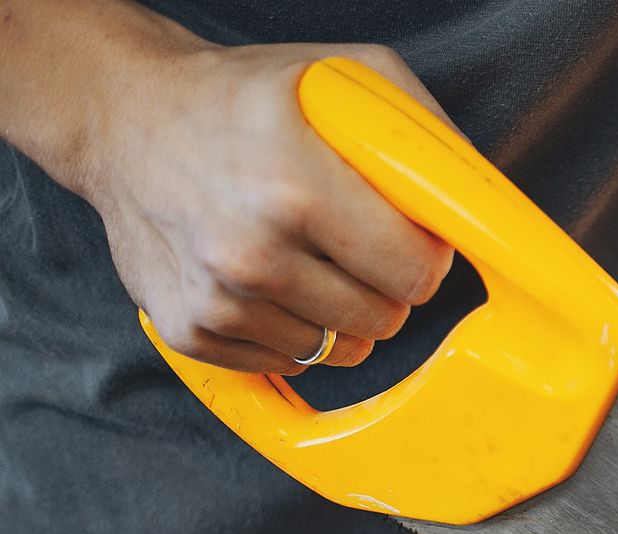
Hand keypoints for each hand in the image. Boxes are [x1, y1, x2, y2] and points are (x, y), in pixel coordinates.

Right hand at [76, 32, 452, 372]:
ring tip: (303, 251)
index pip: (416, 272)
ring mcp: (215, 297)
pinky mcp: (190, 331)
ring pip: (341, 349)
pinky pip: (288, 362)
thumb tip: (484, 210)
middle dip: (385, 283)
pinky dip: (292, 329)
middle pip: (386, 318)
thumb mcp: (341, 76)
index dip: (424, 254)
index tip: (407, 233)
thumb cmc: (240, 97)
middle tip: (352, 238)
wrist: (122, 117)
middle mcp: (249, 249)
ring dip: (340, 310)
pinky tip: (267, 276)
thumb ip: (424, 138)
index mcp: (293, 184)